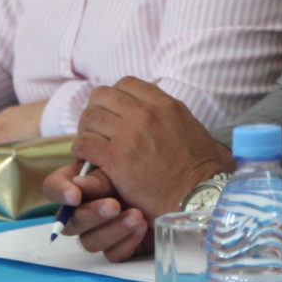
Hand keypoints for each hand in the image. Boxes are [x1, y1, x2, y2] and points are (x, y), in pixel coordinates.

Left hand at [42, 77, 232, 262]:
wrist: (198, 198)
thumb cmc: (199, 169)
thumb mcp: (191, 127)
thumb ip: (170, 113)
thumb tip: (158, 108)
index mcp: (164, 104)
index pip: (126, 83)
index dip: (115, 97)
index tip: (113, 111)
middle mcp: (145, 113)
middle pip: (102, 96)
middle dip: (96, 110)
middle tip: (97, 128)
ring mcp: (128, 134)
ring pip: (90, 118)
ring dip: (87, 131)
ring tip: (91, 144)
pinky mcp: (115, 158)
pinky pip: (84, 143)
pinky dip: (81, 150)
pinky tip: (88, 159)